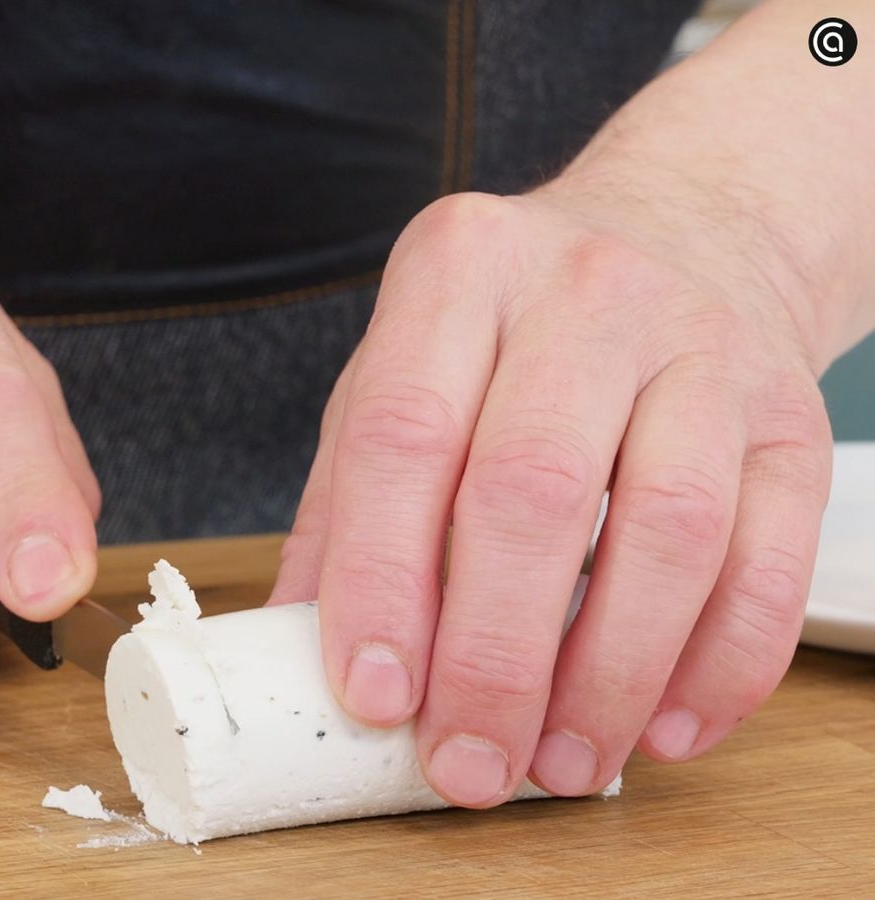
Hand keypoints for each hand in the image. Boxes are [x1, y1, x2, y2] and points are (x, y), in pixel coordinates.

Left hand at [271, 187, 832, 804]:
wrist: (689, 231)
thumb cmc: (517, 326)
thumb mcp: (404, 369)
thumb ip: (347, 500)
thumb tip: (297, 642)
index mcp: (459, 272)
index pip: (403, 434)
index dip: (382, 580)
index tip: (375, 696)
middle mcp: (584, 293)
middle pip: (531, 489)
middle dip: (494, 656)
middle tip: (467, 764)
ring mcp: (702, 348)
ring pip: (668, 528)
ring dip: (609, 675)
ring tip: (562, 763)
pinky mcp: (789, 417)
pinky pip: (771, 558)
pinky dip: (720, 665)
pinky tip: (665, 726)